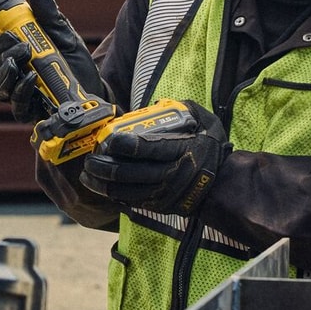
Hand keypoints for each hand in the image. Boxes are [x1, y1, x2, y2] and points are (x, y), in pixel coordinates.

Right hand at [0, 0, 106, 123]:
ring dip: (6, 72)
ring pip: (0, 88)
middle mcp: (17, 77)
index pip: (0, 48)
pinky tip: (31, 79)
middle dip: (4, 54)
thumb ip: (52, 19)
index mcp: (21, 57)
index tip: (10, 31)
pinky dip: (21, 91)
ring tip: (21, 60)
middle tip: (21, 46)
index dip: (0, 39)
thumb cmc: (77, 66)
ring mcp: (23, 96)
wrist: (96, 91)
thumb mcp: (67, 38)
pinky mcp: (32, 113)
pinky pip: (18, 105)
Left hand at [80, 101, 228, 215]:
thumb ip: (186, 109)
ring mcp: (165, 194)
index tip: (109, 139)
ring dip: (103, 184)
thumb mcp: (207, 122)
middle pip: (131, 173)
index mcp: (182, 151)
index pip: (149, 149)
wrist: (222, 185)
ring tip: (88, 175)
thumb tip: (158, 104)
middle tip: (90, 159)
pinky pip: (132, 202)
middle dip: (104, 167)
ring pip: (127, 191)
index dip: (126, 145)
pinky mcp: (160, 206)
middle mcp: (172, 175)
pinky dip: (115, 195)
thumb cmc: (211, 149)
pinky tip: (102, 188)